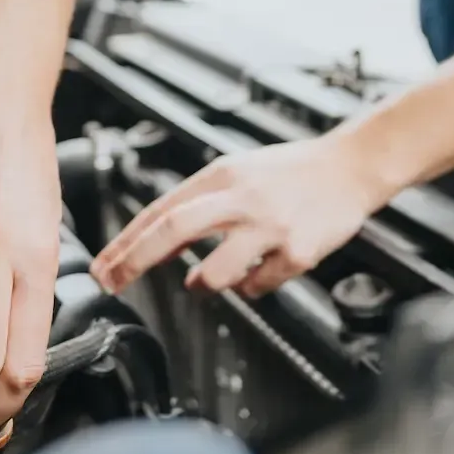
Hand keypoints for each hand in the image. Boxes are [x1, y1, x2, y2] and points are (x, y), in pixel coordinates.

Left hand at [91, 134, 386, 297]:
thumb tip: (157, 241)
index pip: (161, 209)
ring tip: (202, 281)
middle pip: (174, 228)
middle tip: (113, 281)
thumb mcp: (238, 173)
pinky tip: (255, 274)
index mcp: (222, 176)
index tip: (103, 265)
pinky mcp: (299, 251)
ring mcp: (270, 226)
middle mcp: (242, 198)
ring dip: (201, 284)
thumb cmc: (291, 172)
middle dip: (135, 259)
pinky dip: (249, 287)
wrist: (351, 166)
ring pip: (215, 272)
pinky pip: (258, 286)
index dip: (126, 240)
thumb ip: (200, 203)